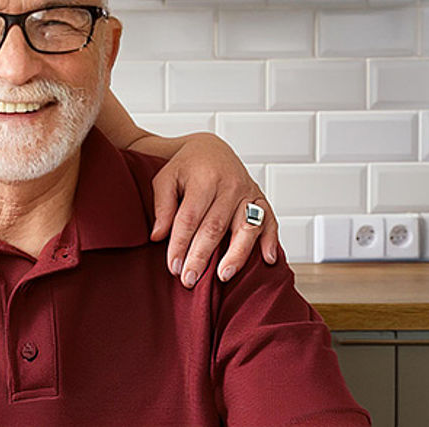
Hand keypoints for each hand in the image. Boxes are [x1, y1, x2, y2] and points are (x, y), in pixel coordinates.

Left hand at [149, 133, 278, 286]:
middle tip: (189, 279)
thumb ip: (162, 205)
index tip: (173, 266)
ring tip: (223, 276)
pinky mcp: (261, 199)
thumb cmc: (185, 167)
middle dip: (201, 256)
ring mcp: (248, 192)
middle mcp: (229, 185)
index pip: (189, 217)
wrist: (211, 149)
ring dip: (236, 254)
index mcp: (204, 178)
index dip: (180, 244)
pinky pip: (270, 221)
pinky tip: (267, 260)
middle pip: (215, 227)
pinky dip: (270, 240)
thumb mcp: (166, 178)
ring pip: (245, 227)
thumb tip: (158, 236)